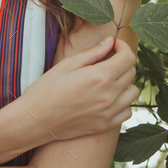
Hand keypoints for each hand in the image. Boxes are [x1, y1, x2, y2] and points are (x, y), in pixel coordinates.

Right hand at [18, 37, 138, 140]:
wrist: (34, 121)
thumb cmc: (46, 90)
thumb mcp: (67, 65)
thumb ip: (92, 53)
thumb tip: (109, 42)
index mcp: (100, 76)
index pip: (128, 58)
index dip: (123, 47)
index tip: (114, 45)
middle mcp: (109, 95)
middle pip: (131, 73)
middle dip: (123, 61)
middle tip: (108, 59)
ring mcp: (109, 113)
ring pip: (133, 93)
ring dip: (125, 82)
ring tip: (108, 79)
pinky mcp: (105, 125)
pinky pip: (126, 112)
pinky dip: (122, 103)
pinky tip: (108, 97)